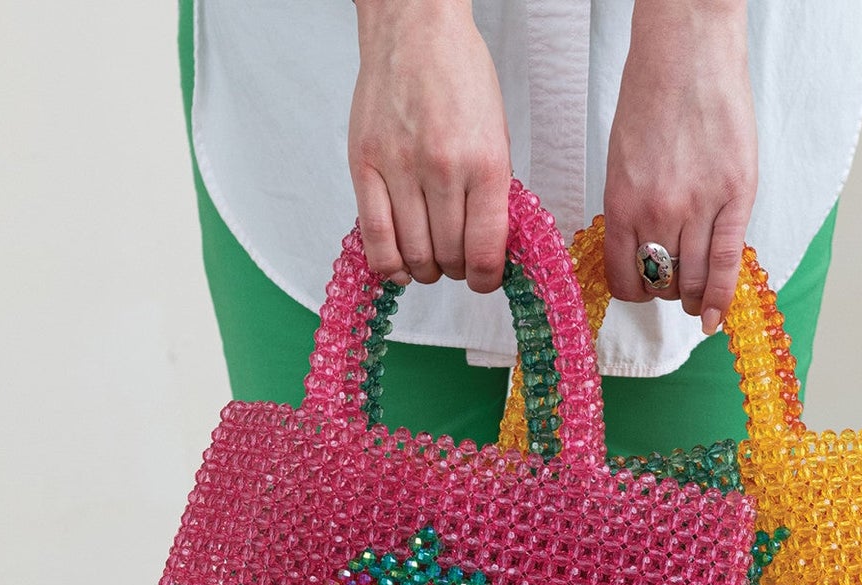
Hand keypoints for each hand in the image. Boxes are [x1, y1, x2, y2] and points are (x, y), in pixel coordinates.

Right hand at [349, 0, 511, 291]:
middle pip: (449, 257)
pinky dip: (389, 265)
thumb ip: (492, 193)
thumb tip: (490, 249)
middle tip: (456, 261)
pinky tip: (399, 266)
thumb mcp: (496, 134)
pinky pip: (374, 238)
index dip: (487, 279)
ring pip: (413, 255)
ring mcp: (400, 167)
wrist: (415, 28)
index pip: (486, 251)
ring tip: (430, 259)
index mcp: (485, 161)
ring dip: (424, 269)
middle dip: (456, 270)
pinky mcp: (365, 164)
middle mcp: (443, 167)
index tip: (485, 279)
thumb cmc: (458, 76)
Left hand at [603, 0, 756, 333]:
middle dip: (663, 292)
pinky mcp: (737, 194)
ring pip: (692, 279)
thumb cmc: (651, 94)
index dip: (631, 292)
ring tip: (694, 294)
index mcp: (620, 202)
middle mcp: (657, 210)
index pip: (621, 276)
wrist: (687, 48)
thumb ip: (630, 207)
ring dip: (691, 295)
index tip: (639, 291)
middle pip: (659, 282)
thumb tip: (642, 250)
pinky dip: (719, 296)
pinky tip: (714, 316)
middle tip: (671, 286)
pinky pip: (726, 261)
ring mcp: (699, 204)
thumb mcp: (621, 159)